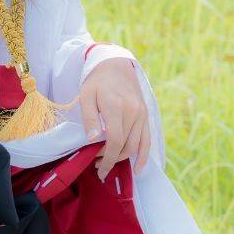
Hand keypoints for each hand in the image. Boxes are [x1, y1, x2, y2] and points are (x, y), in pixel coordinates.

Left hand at [80, 58, 150, 178]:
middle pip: (125, 145)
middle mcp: (133, 112)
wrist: (116, 65)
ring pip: (135, 145)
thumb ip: (89, 118)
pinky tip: (138, 169)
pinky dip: (144, 156)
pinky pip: (147, 140)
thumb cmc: (97, 81)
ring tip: (108, 163)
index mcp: (116, 107)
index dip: (107, 157)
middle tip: (97, 166)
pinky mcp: (146, 115)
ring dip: (123, 158)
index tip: (98, 167)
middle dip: (111, 159)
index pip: (114, 140)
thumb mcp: (86, 95)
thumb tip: (93, 139)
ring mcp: (142, 114)